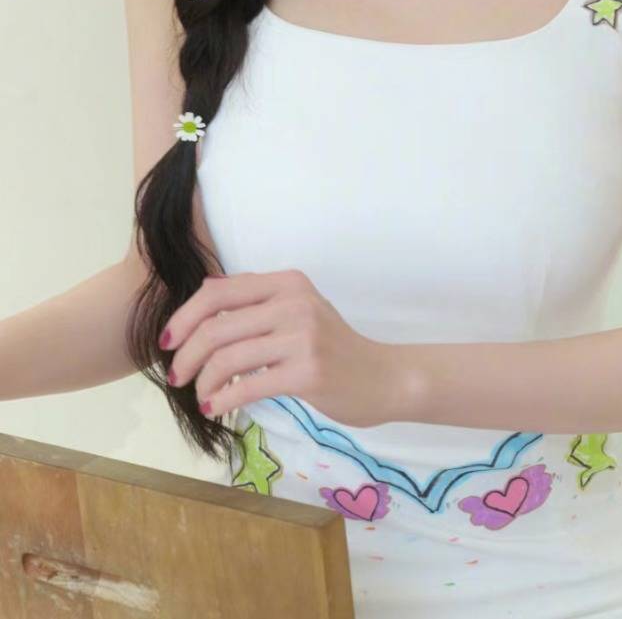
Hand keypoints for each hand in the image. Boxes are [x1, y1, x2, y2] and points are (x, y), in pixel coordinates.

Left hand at [159, 269, 410, 427]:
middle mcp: (293, 302)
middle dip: (185, 355)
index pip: (218, 291)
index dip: (184, 316)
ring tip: (201, 396)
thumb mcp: (299, 311)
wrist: (384, 377)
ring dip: (202, 382)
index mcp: (287, 282)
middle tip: (176, 377)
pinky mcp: (308, 372)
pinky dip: (221, 400)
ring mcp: (302, 336)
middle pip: (216, 326)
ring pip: (227, 358)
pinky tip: (216, 408)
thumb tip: (202, 297)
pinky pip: (246, 386)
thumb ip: (258, 303)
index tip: (168, 342)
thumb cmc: (335, 348)